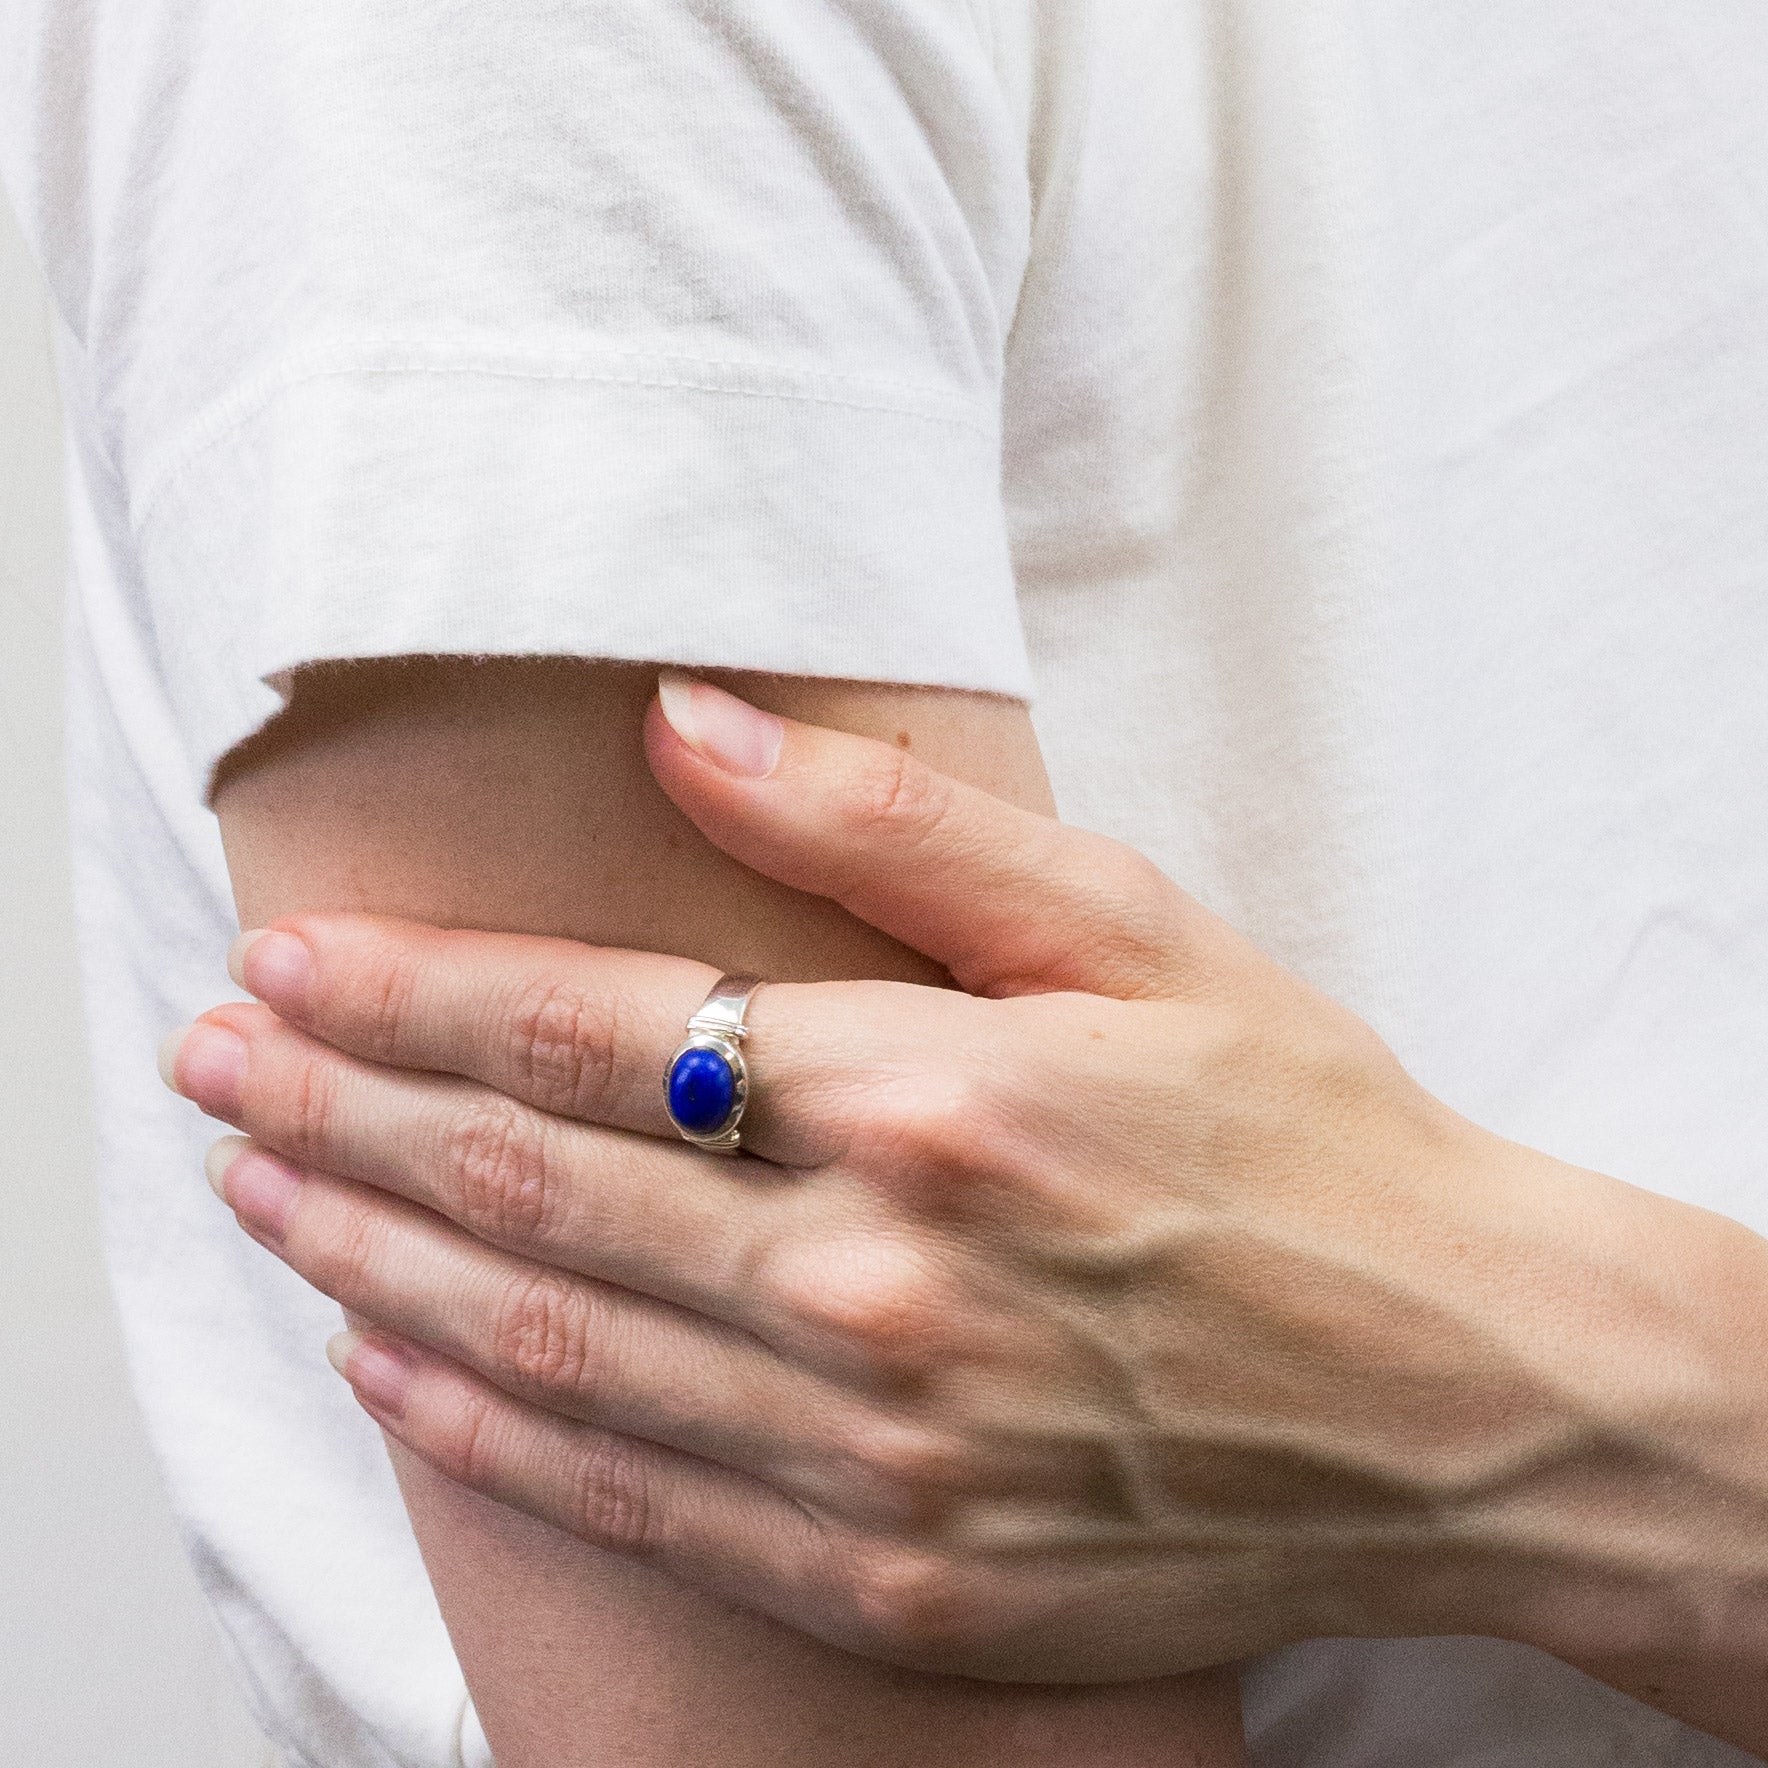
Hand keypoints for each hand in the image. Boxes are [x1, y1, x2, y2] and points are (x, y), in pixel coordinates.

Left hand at [163, 676, 1767, 1683]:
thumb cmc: (1305, 1139)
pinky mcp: (899, 1571)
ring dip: (376, 1265)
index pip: (596, 1030)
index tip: (288, 965)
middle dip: (342, 1116)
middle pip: (536, 1186)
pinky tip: (396, 1374)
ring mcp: (880, 1449)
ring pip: (551, 1347)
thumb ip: (893, 827)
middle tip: (216, 1068)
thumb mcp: (1132, 926)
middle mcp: (881, 1282)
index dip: (413, 996)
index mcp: (933, 1099)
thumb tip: (691, 720)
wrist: (1458, 1390)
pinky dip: (491, 1434)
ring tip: (261, 1199)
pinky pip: (638, 1503)